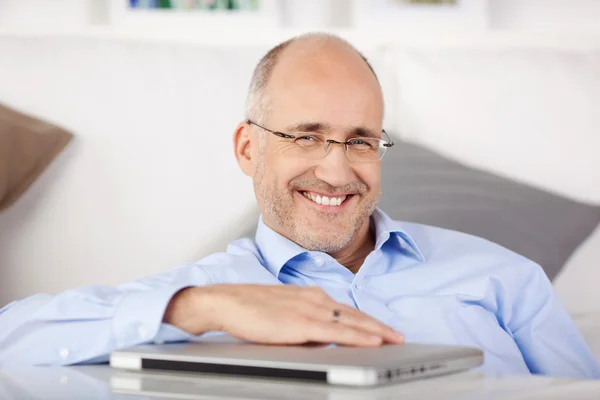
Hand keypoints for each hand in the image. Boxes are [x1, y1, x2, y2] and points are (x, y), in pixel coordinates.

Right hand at [164, 284, 403, 346]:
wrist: (227, 302)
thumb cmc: (250, 308)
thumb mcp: (284, 313)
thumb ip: (306, 324)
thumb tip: (323, 340)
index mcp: (311, 295)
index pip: (346, 310)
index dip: (367, 320)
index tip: (383, 329)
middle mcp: (315, 299)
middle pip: (354, 314)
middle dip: (379, 326)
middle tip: (399, 336)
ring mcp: (310, 309)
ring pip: (351, 321)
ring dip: (376, 331)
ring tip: (394, 339)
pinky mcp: (302, 322)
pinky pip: (337, 331)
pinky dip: (359, 335)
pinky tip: (373, 340)